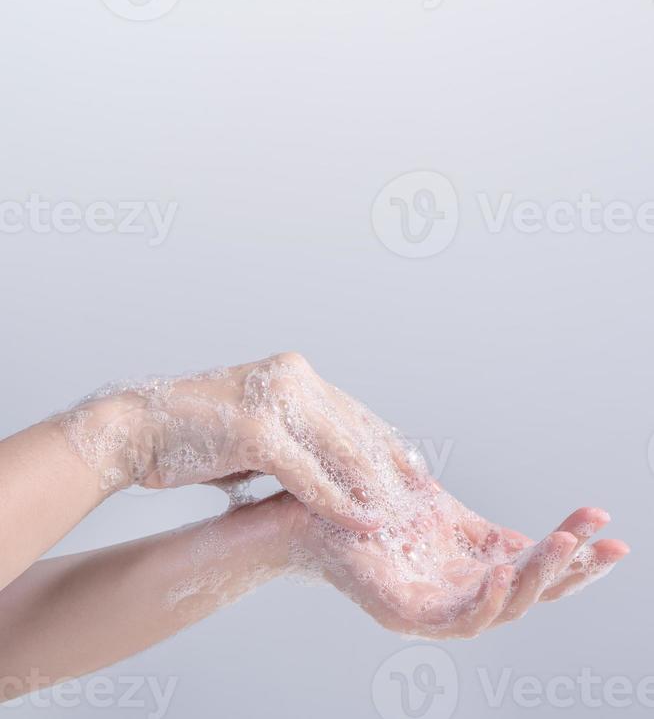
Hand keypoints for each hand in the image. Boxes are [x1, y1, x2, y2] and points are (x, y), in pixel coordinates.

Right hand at [59, 353, 414, 530]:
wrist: (136, 428)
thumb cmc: (194, 434)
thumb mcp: (257, 431)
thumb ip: (297, 442)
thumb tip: (337, 474)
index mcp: (293, 372)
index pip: (356, 412)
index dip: (389, 446)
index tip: (418, 474)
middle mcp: (291, 376)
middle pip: (359, 429)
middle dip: (393, 469)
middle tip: (424, 501)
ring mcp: (274, 401)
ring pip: (342, 450)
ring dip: (374, 490)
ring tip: (401, 519)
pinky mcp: (256, 431)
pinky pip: (309, 474)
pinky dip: (338, 501)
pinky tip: (360, 522)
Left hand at [289, 482, 628, 638]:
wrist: (304, 507)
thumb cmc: (367, 507)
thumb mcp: (436, 510)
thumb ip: (477, 529)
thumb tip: (520, 536)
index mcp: (469, 567)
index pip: (533, 566)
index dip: (574, 551)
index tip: (606, 522)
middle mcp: (457, 593)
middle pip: (530, 594)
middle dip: (573, 571)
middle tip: (609, 544)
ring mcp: (432, 608)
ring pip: (502, 609)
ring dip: (535, 580)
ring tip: (562, 545)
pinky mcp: (403, 614)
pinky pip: (455, 621)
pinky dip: (484, 600)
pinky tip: (502, 570)